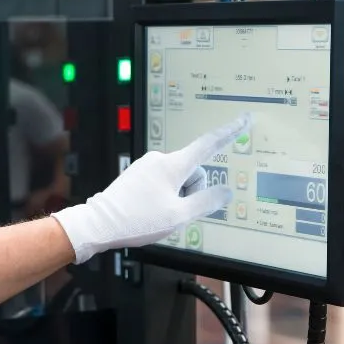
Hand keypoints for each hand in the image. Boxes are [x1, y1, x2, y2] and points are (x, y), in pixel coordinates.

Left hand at [51, 114, 250, 263]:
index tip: (243, 120)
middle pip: (193, 171)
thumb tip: (226, 192)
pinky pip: (163, 182)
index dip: (229, 132)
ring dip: (177, 197)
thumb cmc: (137, 220)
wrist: (99, 223)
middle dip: (191, 192)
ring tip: (156, 213)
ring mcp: (146, 165)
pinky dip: (164, 196)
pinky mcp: (138, 174)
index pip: (208, 144)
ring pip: (178, 179)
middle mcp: (159, 159)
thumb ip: (207, 202)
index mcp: (172, 165)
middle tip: (173, 211)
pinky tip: (148, 210)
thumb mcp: (179, 216)